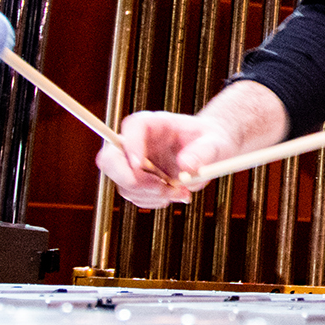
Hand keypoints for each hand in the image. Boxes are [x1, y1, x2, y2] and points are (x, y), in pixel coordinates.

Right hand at [96, 80, 289, 208]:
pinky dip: (153, 201)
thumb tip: (186, 166)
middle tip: (164, 189)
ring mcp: (132, 162)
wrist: (209, 151)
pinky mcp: (136, 180)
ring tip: (181, 193)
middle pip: (109, 159)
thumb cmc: (211, 141)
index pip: (131, 127)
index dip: (130, 146)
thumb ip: (203, 153)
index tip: (140, 165)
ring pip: (124, 184)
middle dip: (133, 180)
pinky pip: (134, 196)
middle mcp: (136, 142)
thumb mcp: (215, 144)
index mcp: (152, 123)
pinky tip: (173, 195)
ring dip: (151, 195)